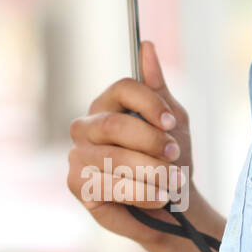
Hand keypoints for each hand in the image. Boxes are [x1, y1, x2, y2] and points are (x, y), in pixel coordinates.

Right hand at [66, 40, 195, 246]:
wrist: (172, 205)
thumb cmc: (170, 160)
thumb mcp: (172, 121)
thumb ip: (157, 87)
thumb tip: (146, 46)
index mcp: (106, 105)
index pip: (122, 88)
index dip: (150, 104)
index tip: (171, 123)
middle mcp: (84, 127)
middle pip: (116, 124)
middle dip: (152, 142)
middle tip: (175, 156)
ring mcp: (76, 155)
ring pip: (114, 157)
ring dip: (152, 172)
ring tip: (173, 182)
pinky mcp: (75, 185)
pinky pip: (109, 186)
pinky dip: (141, 194)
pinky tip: (158, 198)